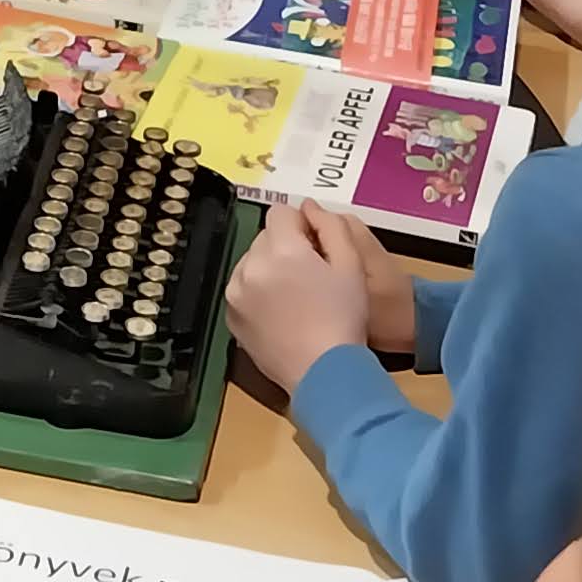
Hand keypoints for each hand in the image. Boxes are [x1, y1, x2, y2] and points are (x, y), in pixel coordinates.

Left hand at [225, 201, 411, 390]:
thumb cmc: (344, 318)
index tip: (317, 247)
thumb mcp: (351, 265)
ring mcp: (236, 292)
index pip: (281, 212)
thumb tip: (309, 207)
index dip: (302, 225)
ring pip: (251, 261)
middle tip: (310, 274)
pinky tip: (281, 312)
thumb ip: (331, 226)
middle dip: (286, 246)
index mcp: (280, 249)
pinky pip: (242, 288)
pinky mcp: (231, 315)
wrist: (324, 373)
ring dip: (269, 268)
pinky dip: (257, 291)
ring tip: (295, 295)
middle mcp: (250, 266)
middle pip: (265, 237)